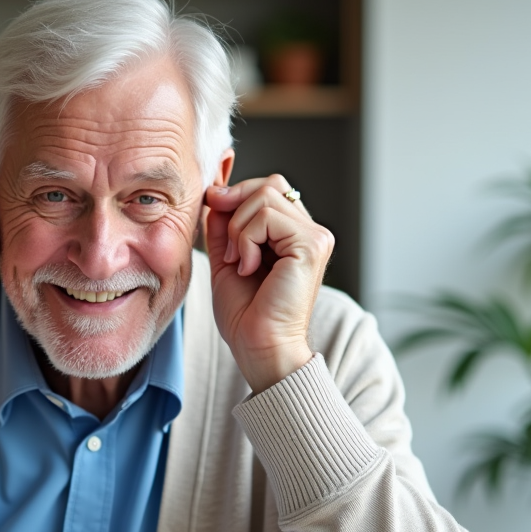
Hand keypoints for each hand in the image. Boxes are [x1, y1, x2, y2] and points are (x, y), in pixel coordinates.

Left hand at [203, 175, 333, 392]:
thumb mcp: (228, 257)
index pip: (269, 188)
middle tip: (229, 247)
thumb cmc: (246, 314)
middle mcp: (311, 232)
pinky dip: (246, 241)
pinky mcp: (311, 245)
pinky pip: (266, 217)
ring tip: (241, 263)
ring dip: (239, 231)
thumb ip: (226, 225)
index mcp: (294, 235)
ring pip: (265, 197)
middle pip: (270, 184)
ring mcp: (315, 237)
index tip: (215, 211)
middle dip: (236, 207)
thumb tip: (217, 192)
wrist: (258, 346)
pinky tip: (249, 269)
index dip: (238, 195)